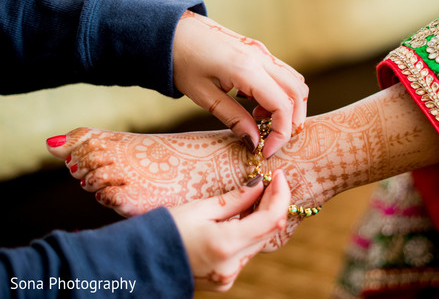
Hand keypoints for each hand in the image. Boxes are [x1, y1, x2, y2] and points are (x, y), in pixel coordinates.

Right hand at [169, 169, 289, 291]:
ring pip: (259, 242)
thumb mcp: (199, 208)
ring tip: (257, 194)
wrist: (140, 262)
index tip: (279, 175)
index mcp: (225, 245)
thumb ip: (234, 199)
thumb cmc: (164, 230)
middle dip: (274, 204)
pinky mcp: (224, 280)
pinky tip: (244, 216)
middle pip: (269, 232)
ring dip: (262, 218)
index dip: (281, 195)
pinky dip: (249, 232)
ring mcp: (229, 277)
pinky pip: (246, 253)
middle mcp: (231, 266)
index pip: (270, 219)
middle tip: (271, 181)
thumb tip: (259, 185)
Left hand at [173, 11, 308, 157]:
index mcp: (246, 68)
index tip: (266, 150)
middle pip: (298, 93)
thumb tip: (255, 142)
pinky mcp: (260, 51)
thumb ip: (234, 119)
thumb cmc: (182, 62)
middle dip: (292, 122)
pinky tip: (256, 103)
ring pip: (295, 82)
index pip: (282, 105)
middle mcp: (261, 57)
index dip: (281, 133)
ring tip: (261, 119)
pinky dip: (280, 94)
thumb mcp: (204, 96)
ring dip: (288, 106)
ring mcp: (263, 52)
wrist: (172, 31)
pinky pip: (283, 75)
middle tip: (272, 140)